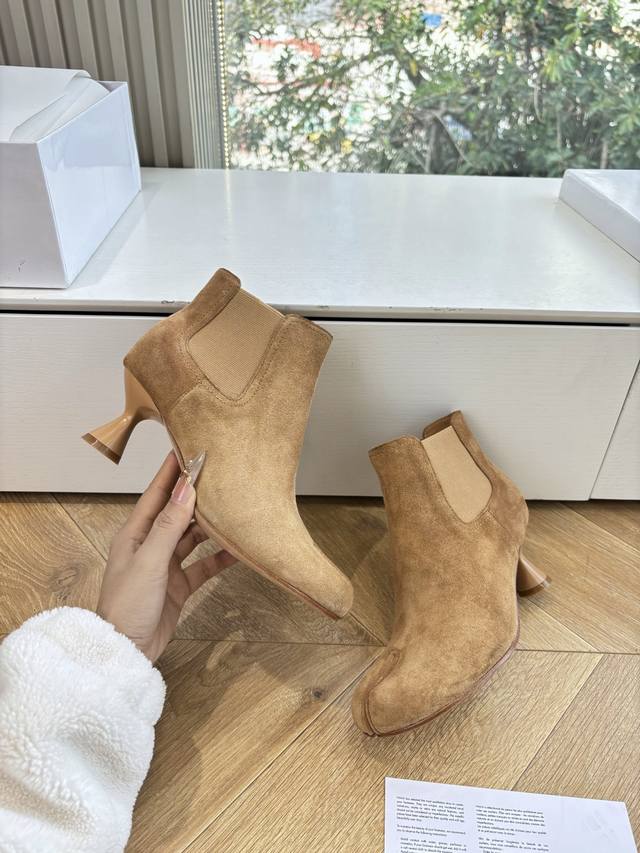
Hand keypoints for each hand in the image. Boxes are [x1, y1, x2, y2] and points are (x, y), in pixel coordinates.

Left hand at [97, 451, 235, 661]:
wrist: (124, 652)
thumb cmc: (126, 605)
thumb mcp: (149, 561)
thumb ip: (170, 525)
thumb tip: (187, 488)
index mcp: (135, 534)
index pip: (157, 494)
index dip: (173, 471)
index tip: (190, 448)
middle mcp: (150, 545)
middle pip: (178, 513)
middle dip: (198, 495)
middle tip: (221, 474)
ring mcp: (165, 565)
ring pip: (193, 538)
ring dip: (212, 526)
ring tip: (234, 509)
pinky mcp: (178, 585)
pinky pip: (203, 565)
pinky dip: (219, 557)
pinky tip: (237, 550)